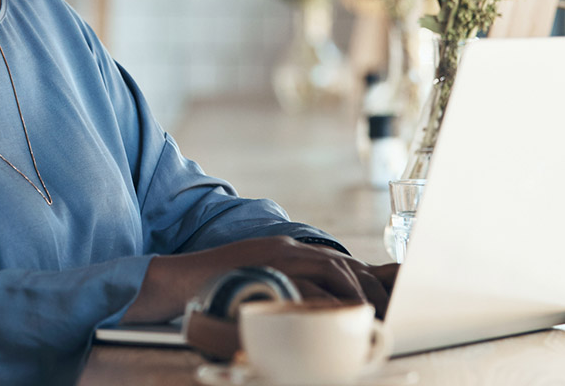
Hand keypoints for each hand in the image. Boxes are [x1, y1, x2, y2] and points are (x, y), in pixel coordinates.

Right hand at [123, 236, 398, 323]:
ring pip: (332, 269)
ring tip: (367, 314)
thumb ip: (290, 289)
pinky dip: (328, 299)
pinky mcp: (267, 269)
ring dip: (355, 293)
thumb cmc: (218, 288)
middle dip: (369, 287)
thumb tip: (321, 311)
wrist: (180, 280)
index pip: (338, 262)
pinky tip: (338, 314)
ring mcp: (277, 257)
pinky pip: (308, 285)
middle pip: (342, 264)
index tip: (384, 298)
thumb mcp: (262, 283)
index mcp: (289, 251)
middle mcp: (288, 249)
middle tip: (383, 311)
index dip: (367, 279)